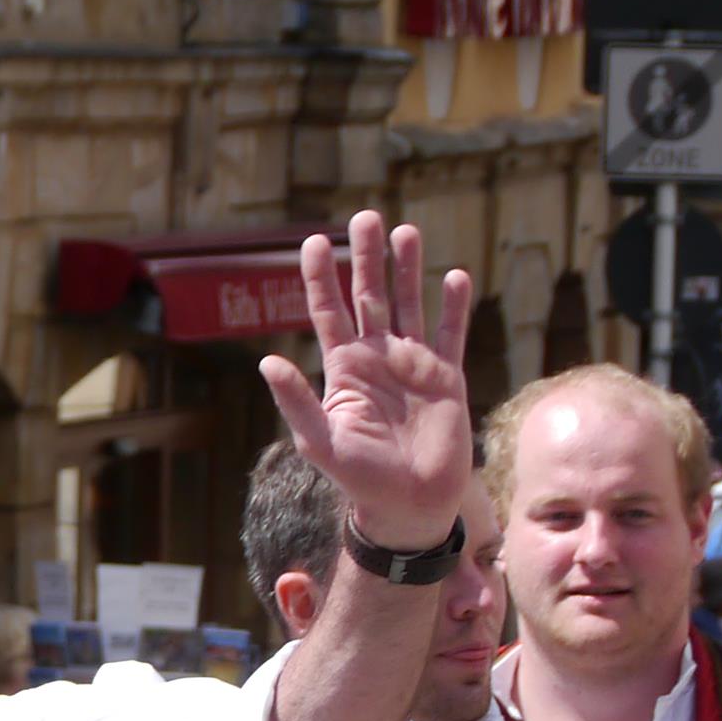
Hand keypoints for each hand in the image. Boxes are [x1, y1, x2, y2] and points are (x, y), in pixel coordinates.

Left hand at [255, 210, 475, 556]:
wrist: (409, 503)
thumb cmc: (359, 478)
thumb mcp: (319, 441)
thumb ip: (295, 401)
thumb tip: (268, 360)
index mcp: (343, 370)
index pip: (328, 312)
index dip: (321, 278)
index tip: (313, 241)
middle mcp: (377, 359)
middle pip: (370, 296)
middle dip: (367, 258)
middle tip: (365, 217)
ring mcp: (413, 364)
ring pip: (410, 304)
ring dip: (408, 269)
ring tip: (406, 232)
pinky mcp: (448, 376)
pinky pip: (451, 333)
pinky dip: (453, 306)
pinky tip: (453, 276)